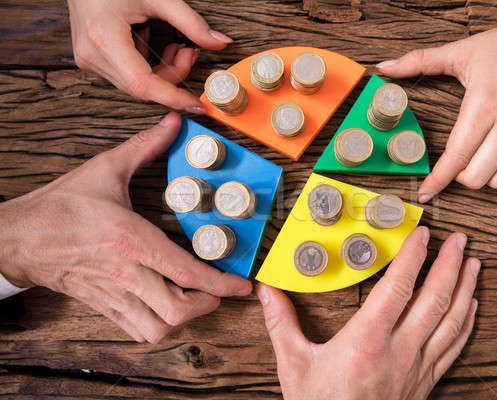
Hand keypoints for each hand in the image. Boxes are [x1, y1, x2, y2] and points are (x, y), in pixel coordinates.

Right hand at [0, 112, 251, 342]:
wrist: (18, 237)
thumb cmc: (60, 207)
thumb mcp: (105, 169)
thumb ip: (144, 146)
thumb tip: (173, 124)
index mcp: (130, 240)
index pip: (186, 271)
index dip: (220, 283)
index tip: (241, 285)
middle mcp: (126, 273)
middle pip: (177, 309)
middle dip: (207, 304)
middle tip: (217, 289)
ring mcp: (113, 294)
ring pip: (158, 328)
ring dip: (184, 318)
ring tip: (194, 299)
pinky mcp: (103, 304)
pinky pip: (137, 330)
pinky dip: (160, 325)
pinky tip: (167, 306)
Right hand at [67, 0, 232, 112]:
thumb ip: (191, 23)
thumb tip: (220, 43)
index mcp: (104, 39)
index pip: (143, 85)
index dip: (173, 98)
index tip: (197, 105)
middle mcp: (93, 55)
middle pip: (144, 87)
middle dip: (174, 73)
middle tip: (191, 52)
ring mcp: (90, 59)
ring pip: (137, 84)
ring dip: (163, 69)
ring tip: (177, 45)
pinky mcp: (93, 58)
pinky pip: (128, 74)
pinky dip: (148, 64)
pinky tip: (154, 41)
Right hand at [257, 227, 479, 399]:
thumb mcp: (293, 365)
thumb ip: (281, 324)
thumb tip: (267, 292)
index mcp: (366, 342)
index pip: (397, 289)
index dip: (412, 257)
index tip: (421, 234)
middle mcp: (398, 352)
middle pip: (433, 300)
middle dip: (450, 265)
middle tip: (460, 240)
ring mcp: (416, 368)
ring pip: (450, 322)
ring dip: (465, 289)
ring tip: (474, 264)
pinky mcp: (424, 382)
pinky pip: (453, 348)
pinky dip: (466, 323)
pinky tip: (471, 306)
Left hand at [377, 12, 496, 200]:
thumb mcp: (457, 52)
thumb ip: (418, 61)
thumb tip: (384, 68)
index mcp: (482, 106)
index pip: (455, 156)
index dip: (437, 180)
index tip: (425, 193)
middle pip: (476, 176)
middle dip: (458, 177)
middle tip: (454, 163)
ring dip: (483, 177)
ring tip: (475, 160)